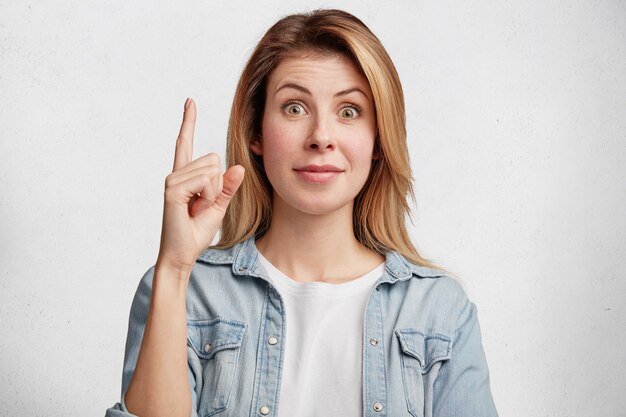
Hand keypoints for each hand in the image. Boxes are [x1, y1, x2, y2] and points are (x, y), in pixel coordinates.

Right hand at [156, 98, 244, 274]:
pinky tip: (194, 209)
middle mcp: (176, 173)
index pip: (186, 142)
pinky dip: (207, 197)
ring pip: (212, 170)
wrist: (182, 254)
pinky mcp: (173, 190)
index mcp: (185, 175)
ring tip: (196, 209)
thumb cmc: (196, 231)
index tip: (190, 101)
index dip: (189, 122)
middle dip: (217, 185)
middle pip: (214, 160)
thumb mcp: (218, 205)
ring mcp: (172, 180)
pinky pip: (205, 181)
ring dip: (212, 193)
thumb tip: (238, 167)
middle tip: (202, 206)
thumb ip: (227, 187)